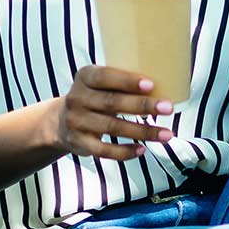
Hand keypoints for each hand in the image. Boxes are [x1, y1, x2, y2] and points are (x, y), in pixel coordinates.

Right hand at [47, 66, 174, 161]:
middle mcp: (77, 98)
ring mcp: (76, 121)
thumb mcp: (98, 84)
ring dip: (142, 131)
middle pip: (113, 102)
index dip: (127, 81)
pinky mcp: (79, 142)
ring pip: (113, 127)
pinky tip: (142, 149)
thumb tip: (164, 85)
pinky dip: (124, 151)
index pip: (105, 76)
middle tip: (168, 108)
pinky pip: (104, 149)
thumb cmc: (93, 97)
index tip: (151, 85)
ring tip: (166, 134)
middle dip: (143, 105)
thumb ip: (120, 83)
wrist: (60, 122)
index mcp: (84, 77)